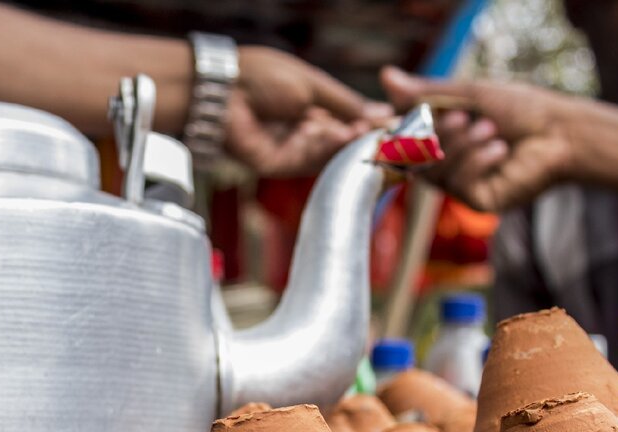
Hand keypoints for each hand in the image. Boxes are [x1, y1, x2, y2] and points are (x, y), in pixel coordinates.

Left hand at [226, 47, 393, 177]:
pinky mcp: (279, 166)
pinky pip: (310, 162)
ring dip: (347, 143)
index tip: (395, 123)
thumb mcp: (312, 85)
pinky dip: (326, 150)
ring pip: (329, 154)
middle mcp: (302, 130)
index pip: (347, 119)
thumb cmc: (261, 78)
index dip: (369, 122)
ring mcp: (291, 150)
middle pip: (341, 141)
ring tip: (365, 132)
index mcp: (309, 105)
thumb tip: (380, 113)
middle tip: (388, 134)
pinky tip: (340, 136)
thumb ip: (345, 103)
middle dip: (363, 137)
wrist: (222, 94)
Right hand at [380, 67, 575, 210]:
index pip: (401, 138)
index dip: (396, 131)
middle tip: (464, 116)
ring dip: (462, 145)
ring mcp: (460, 186)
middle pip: (414, 157)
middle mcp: (444, 164)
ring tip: (489, 128)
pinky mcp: (477, 202)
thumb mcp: (467, 94)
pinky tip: (499, 149)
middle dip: (439, 134)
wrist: (560, 132)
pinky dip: (476, 162)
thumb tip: (385, 76)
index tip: (399, 116)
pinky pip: (458, 184)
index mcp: (439, 137)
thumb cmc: (520, 109)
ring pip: (436, 170)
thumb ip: (425, 92)